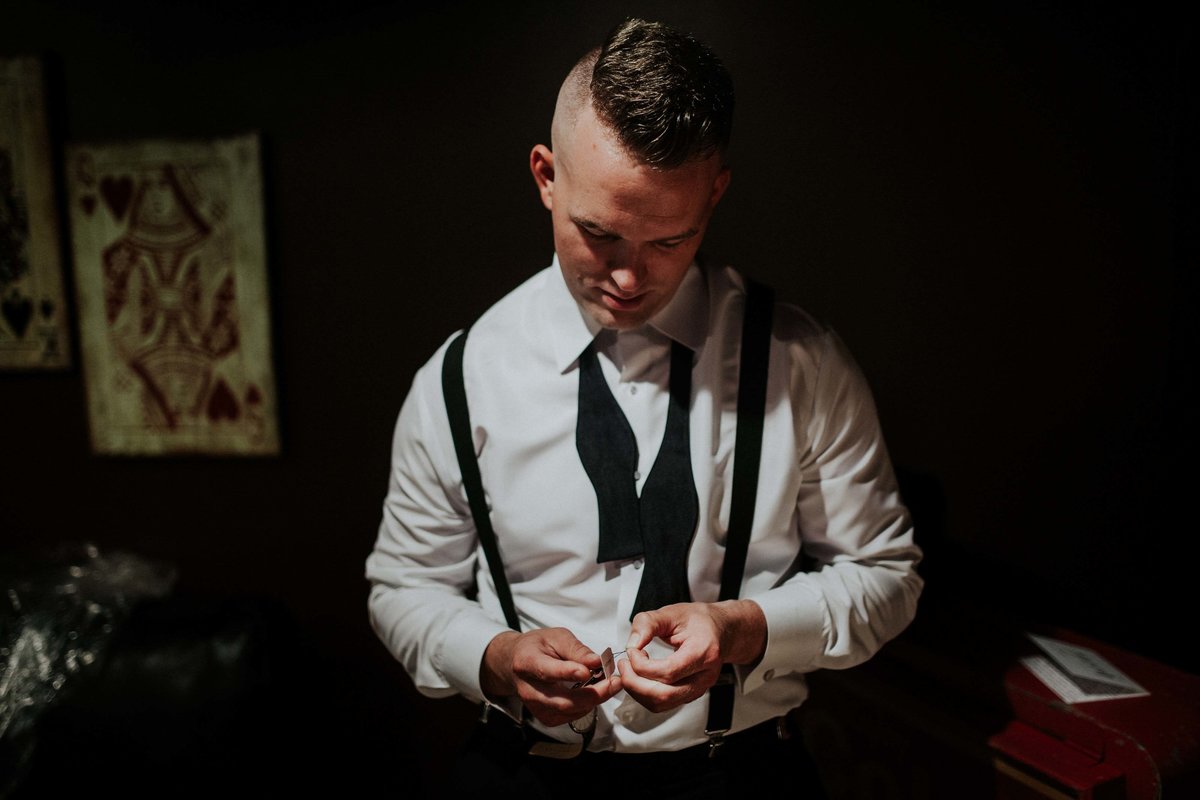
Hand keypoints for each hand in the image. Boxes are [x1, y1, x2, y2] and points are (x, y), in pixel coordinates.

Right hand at [482, 628, 622, 726]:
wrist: (516, 663)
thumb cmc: (538, 646)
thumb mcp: (556, 637)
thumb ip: (576, 649)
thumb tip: (597, 662)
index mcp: (527, 662)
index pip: (547, 671)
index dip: (568, 673)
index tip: (588, 671)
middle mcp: (529, 689)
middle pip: (563, 700)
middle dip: (593, 694)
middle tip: (615, 682)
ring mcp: (536, 707)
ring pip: (569, 711)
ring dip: (594, 700)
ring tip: (609, 685)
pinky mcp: (545, 717)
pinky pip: (571, 716)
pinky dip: (587, 706)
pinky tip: (594, 692)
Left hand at [618, 599, 765, 712]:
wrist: (721, 630)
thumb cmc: (700, 621)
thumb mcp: (673, 612)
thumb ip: (649, 624)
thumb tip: (632, 644)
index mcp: (704, 652)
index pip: (669, 672)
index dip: (642, 665)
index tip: (631, 651)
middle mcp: (704, 676)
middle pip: (664, 695)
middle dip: (635, 683)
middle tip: (624, 665)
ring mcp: (699, 689)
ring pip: (662, 704)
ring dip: (638, 691)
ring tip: (629, 670)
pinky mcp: (690, 694)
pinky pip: (663, 703)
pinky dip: (645, 694)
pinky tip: (639, 677)